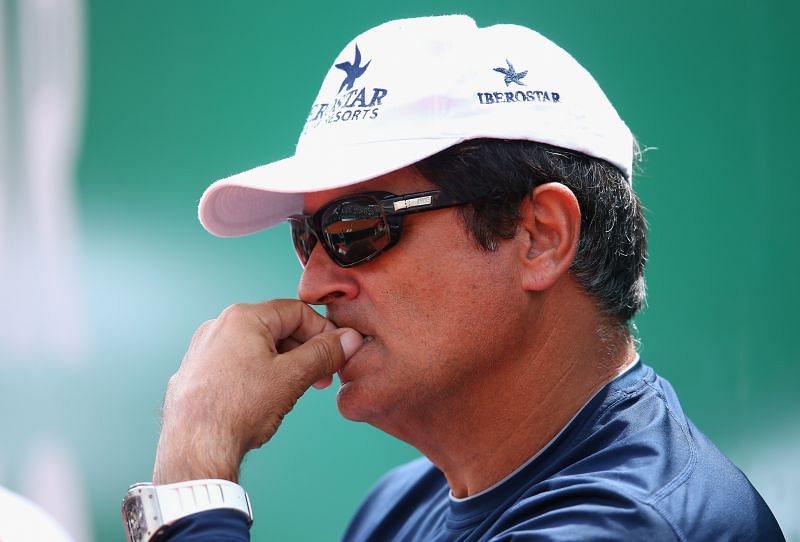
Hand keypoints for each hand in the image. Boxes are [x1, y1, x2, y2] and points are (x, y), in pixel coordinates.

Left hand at [153, 299, 362, 483]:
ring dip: (284, 366)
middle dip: (305, 352)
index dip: (324, 332)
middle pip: (276, 329)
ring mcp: (203, 350)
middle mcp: (218, 326)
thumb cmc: (237, 410)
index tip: (338, 353)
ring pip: (257, 348)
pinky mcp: (196, 374)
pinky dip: (258, 376)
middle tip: (321, 378)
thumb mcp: (293, 377)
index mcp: (243, 317)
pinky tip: (263, 401)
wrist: (195, 448)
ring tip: (294, 392)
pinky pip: (236, 365)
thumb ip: (324, 353)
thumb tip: (348, 339)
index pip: (297, 311)